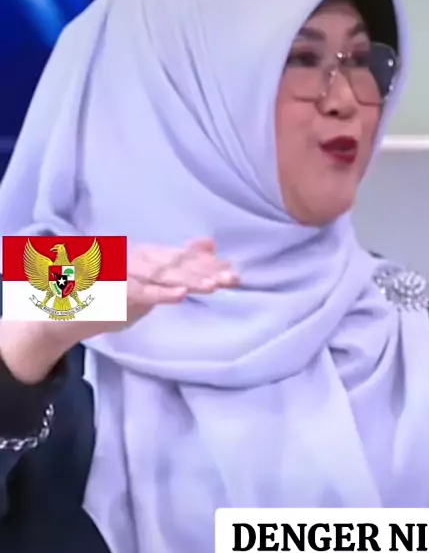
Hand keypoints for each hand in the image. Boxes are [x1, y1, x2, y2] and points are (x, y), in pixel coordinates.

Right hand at [120, 237, 238, 325]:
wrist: (71, 308)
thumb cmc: (115, 292)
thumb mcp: (152, 277)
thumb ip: (179, 261)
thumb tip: (209, 244)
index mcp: (148, 254)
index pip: (184, 257)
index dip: (209, 265)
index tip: (233, 273)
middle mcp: (138, 256)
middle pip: (177, 263)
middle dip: (206, 271)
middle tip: (232, 279)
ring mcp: (125, 271)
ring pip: (162, 274)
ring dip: (188, 280)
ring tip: (213, 286)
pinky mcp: (113, 290)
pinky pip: (141, 292)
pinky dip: (161, 293)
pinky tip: (181, 296)